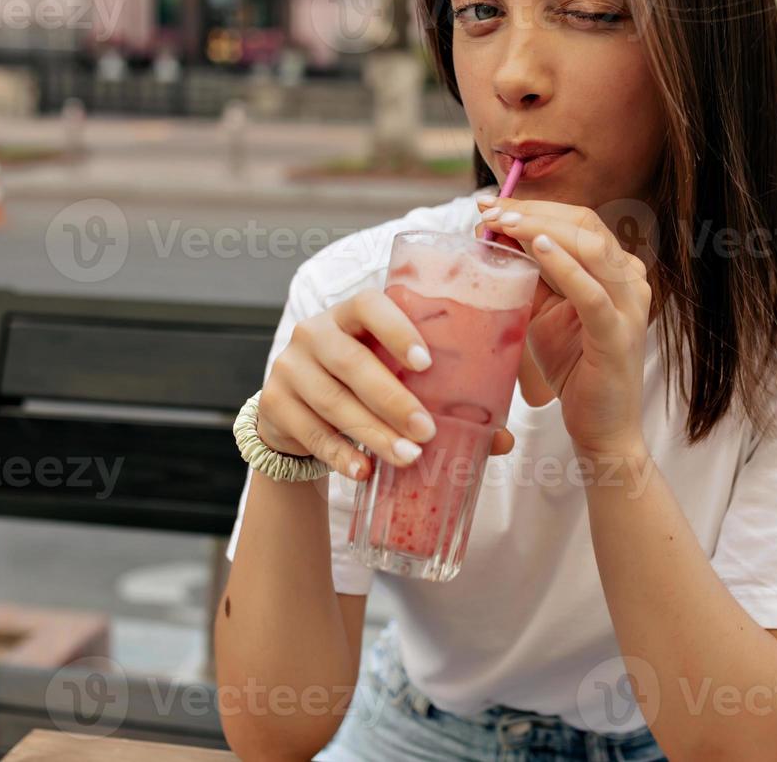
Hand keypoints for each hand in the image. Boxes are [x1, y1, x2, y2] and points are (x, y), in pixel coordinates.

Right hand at [259, 288, 515, 480]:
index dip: (397, 330)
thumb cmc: (362, 385)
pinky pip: (309, 431)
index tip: (428, 363)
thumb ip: (440, 395)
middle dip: (392, 397)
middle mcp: (315, 332)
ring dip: (372, 432)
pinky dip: (340, 453)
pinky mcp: (274, 403)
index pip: (369, 305)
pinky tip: (364, 471)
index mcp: (350, 314)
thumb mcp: (393, 376)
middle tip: (427, 429)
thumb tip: (502, 439)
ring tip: (407, 456)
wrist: (297, 411)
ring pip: (332, 400)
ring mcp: (289, 366)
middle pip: (351, 361)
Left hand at [477, 196, 651, 458]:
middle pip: (584, 224)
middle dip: (533, 211)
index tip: (489, 202)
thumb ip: (529, 276)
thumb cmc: (574, 367)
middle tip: (489, 209)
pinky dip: (564, 266)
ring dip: (542, 229)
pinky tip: (538, 248)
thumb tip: (493, 238)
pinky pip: (591, 293)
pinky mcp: (618, 335)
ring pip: (590, 248)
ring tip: (504, 223)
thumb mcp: (545, 312)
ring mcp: (630, 306)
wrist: (603, 428)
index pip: (577, 220)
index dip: (534, 206)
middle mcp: (630, 279)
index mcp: (616, 268)